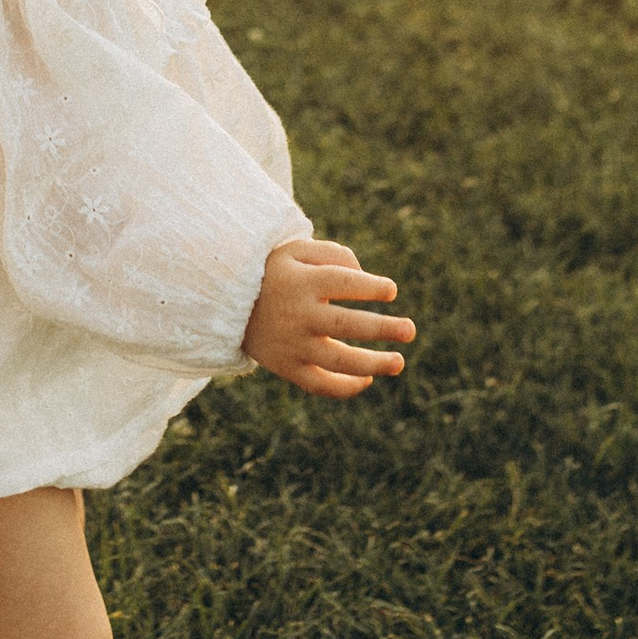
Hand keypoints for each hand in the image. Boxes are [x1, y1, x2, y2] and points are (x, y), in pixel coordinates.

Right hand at [242, 237, 413, 396]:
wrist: (227, 302)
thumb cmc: (272, 271)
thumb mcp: (296, 250)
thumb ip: (334, 254)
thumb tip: (366, 277)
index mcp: (302, 282)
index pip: (344, 283)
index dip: (371, 288)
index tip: (390, 291)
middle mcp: (299, 315)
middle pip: (347, 325)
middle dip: (383, 329)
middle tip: (410, 330)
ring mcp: (293, 345)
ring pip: (338, 362)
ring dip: (372, 364)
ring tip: (399, 362)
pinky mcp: (287, 367)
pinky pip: (320, 385)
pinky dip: (345, 388)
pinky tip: (367, 378)